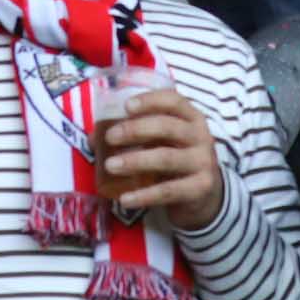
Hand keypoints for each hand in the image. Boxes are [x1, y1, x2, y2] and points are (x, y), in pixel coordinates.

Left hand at [98, 86, 224, 230]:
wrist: (205, 195)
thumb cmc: (176, 158)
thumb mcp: (162, 141)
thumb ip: (136, 134)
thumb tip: (94, 138)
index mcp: (192, 118)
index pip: (173, 101)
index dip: (150, 100)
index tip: (126, 106)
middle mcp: (201, 137)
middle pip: (167, 127)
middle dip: (135, 130)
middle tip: (110, 138)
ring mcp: (203, 163)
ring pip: (166, 158)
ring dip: (135, 161)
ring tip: (110, 166)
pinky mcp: (200, 189)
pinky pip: (168, 191)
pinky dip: (144, 195)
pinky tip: (125, 198)